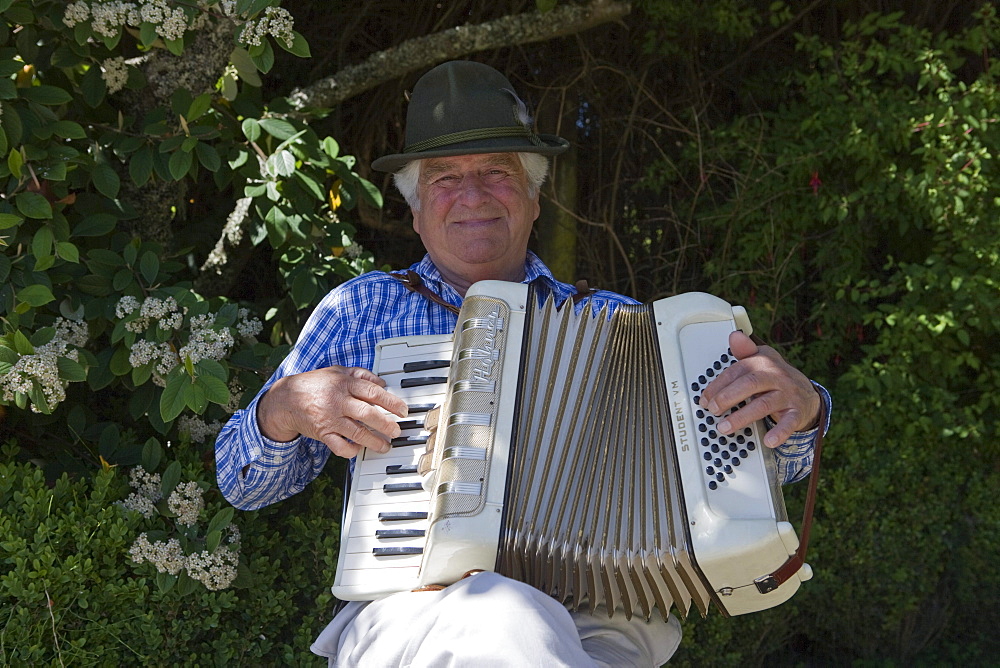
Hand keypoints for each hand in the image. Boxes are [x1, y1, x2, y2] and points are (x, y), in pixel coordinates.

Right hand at [256, 366, 408, 458]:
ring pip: (356, 432)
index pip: (373, 392)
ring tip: (385, 445)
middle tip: (397, 431)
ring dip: (374, 441)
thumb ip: (360, 374)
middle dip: (385, 424)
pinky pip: (339, 446)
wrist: (286, 399)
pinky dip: (351, 450)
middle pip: (367, 413)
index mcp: (344, 383)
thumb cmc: (315, 384)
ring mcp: (330, 419)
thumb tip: (381, 382)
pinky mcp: (322, 433)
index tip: (403, 410)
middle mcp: (338, 401)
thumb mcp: (337, 371)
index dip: (391, 402)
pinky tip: (359, 449)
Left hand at [700, 331, 820, 448]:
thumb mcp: (761, 361)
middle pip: (750, 383)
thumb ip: (745, 352)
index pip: (738, 370)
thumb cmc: (776, 378)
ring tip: (725, 427)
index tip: (705, 399)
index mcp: (764, 362)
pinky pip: (789, 422)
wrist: (807, 395)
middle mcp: (776, 376)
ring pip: (764, 404)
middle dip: (728, 397)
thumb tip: (734, 337)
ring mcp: (788, 394)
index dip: (718, 385)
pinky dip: (779, 432)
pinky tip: (768, 440)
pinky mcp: (797, 412)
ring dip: (742, 417)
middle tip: (712, 410)